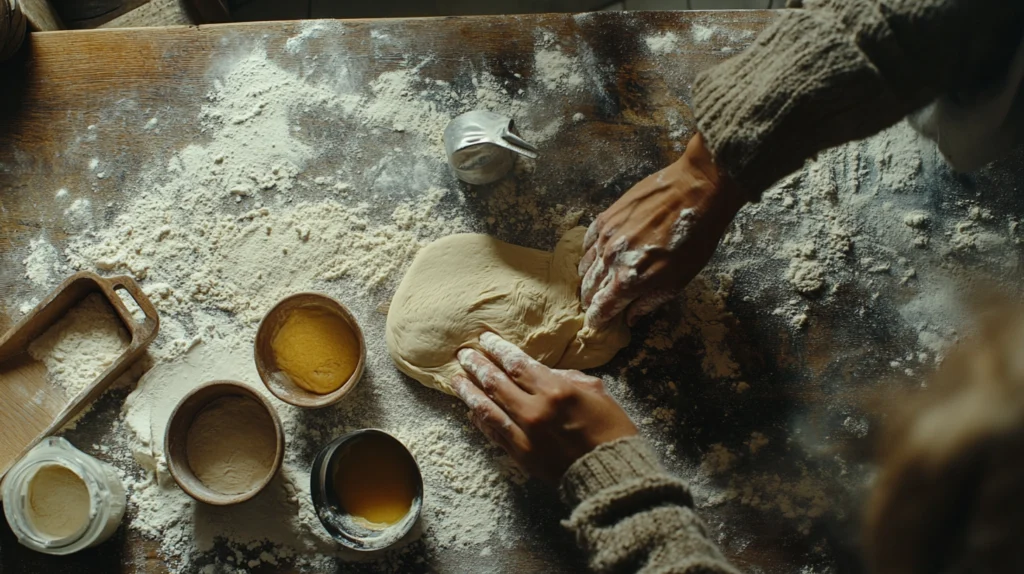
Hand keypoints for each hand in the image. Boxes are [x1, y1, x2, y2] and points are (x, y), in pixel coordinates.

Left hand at [451, 331, 637, 483]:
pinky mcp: (520, 455)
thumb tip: (545, 372)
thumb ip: (567, 377)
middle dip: (478, 366)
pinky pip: (493, 432)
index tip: (484, 340)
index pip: (517, 364)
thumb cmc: (611, 429)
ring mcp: (524, 434)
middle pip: (496, 382)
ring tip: (456, 379)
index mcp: (555, 389)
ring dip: (469, 392)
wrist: (610, 471)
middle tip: (464, 355)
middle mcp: (534, 410)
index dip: (498, 350)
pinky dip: (480, 420)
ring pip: (487, 408)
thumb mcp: (596, 392)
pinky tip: (472, 410)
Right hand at [579, 133, 745, 329]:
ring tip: (596, 282)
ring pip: (585, 266)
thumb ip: (650, 301)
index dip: (596, 320)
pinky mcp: (605, 217)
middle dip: (591, 300)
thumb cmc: (695, 239)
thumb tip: (630, 317)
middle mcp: (610, 260)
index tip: (596, 324)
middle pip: (589, 288)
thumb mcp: (679, 281)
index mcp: (629, 280)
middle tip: (597, 304)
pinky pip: (587, 242)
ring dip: (589, 278)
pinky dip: (588, 253)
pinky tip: (596, 255)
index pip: (600, 308)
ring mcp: (605, 237)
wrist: (696, 191)